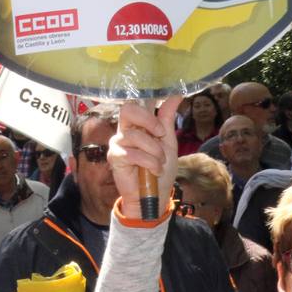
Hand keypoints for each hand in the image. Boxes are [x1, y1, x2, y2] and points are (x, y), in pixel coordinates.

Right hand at [110, 95, 182, 220]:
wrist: (155, 196)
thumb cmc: (160, 169)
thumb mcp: (168, 142)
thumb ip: (167, 119)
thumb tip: (176, 94)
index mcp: (136, 126)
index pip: (134, 105)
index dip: (149, 112)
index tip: (162, 129)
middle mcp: (123, 131)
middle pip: (128, 110)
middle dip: (149, 122)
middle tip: (160, 136)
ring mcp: (117, 144)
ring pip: (136, 135)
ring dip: (154, 151)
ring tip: (159, 164)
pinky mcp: (115, 158)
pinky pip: (133, 153)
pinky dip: (149, 162)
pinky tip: (153, 171)